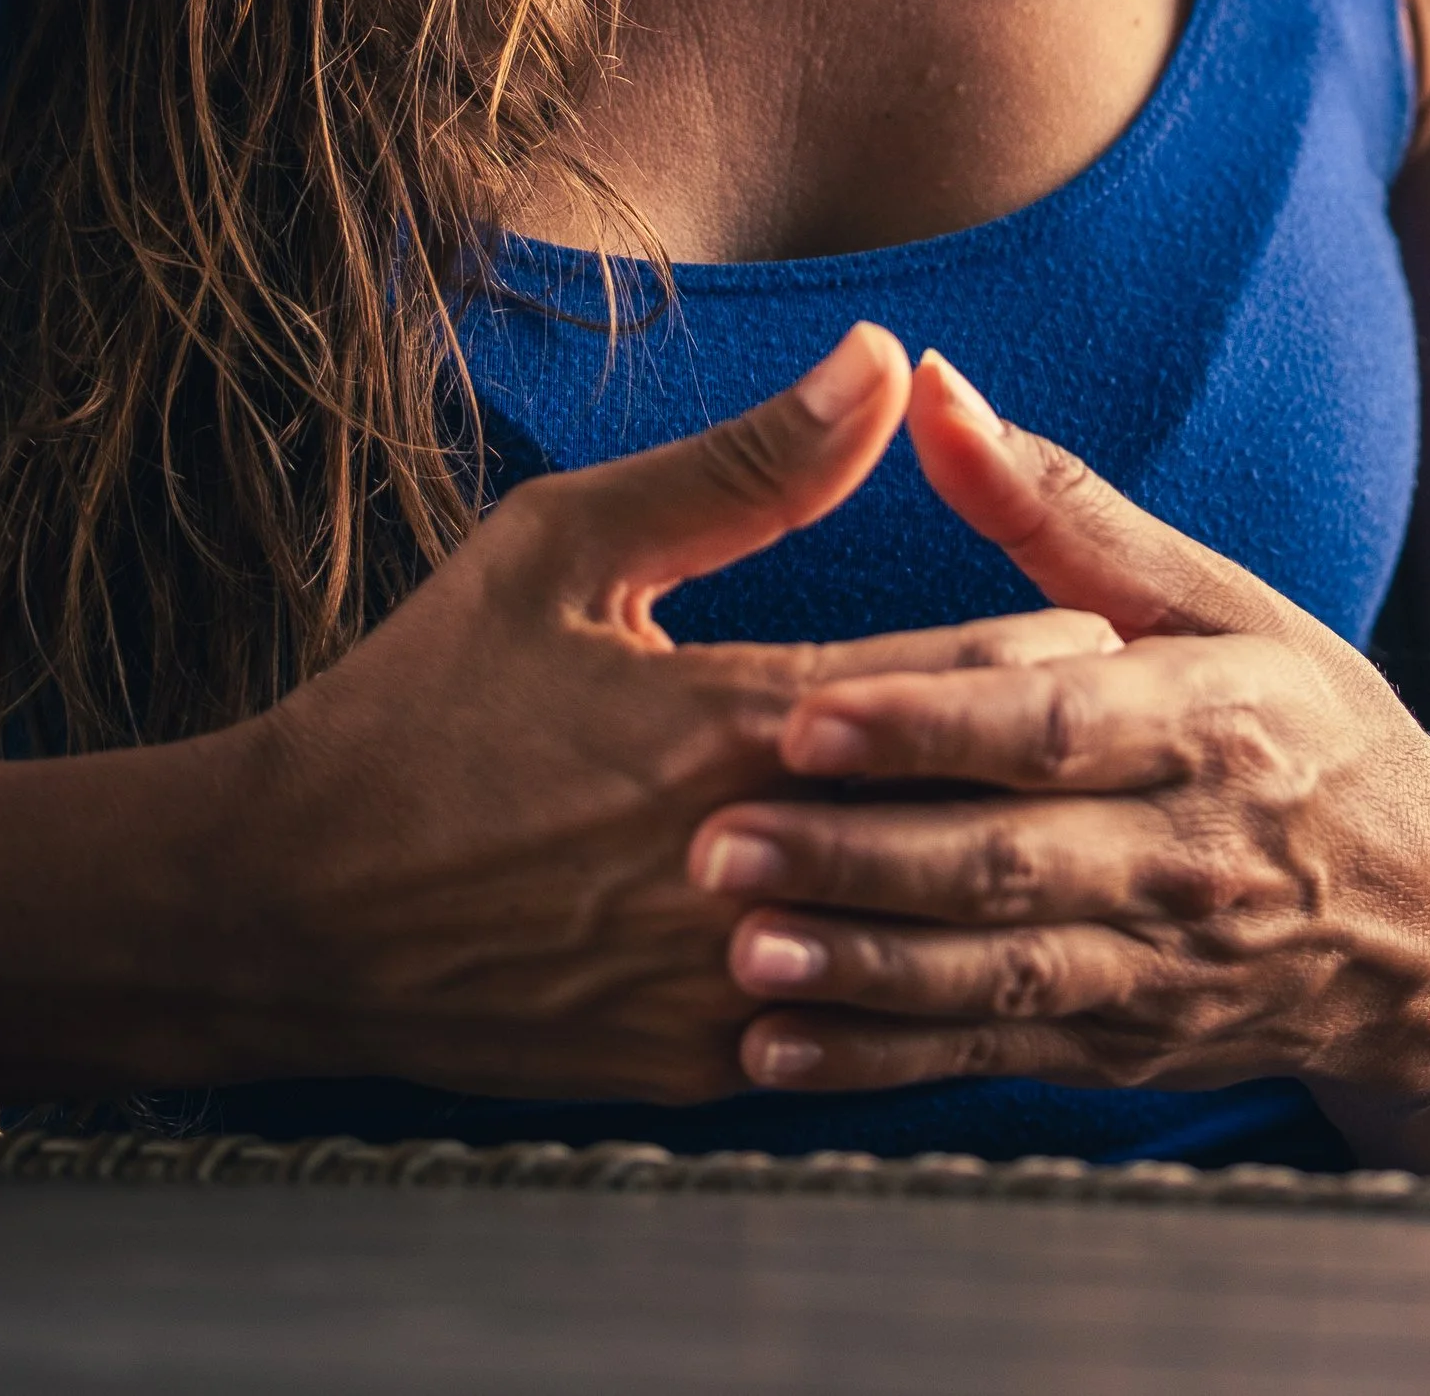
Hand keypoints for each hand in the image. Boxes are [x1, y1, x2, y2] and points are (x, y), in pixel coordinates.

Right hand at [222, 324, 1116, 1105]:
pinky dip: (910, 985)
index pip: (963, 686)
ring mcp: (723, 983)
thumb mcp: (566, 543)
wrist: (287, 908)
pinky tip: (960, 943)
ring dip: (998, 886)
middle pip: (971, 820)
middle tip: (1142, 735)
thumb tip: (885, 359)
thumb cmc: (424, 704)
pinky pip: (851, 1035)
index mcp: (730, 723)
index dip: (1058, 654)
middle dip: (1057, 774)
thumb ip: (747, 463)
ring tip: (1080, 834)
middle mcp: (746, 860)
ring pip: (926, 942)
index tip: (1124, 625)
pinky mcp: (694, 1069)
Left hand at [688, 351, 1429, 1143]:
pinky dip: (884, 1066)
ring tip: (740, 952)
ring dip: (860, 971)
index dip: (929, 725)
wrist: (1429, 924)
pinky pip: (993, 1058)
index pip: (1057, 725)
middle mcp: (1191, 853)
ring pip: (995, 974)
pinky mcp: (1128, 1050)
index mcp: (1215, 721)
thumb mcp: (1219, 600)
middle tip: (715, 844)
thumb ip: (1063, 508)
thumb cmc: (1304, 725)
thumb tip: (934, 391)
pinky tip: (778, 1052)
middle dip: (858, 856)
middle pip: (1009, 860)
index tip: (802, 715)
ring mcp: (1162, 967)